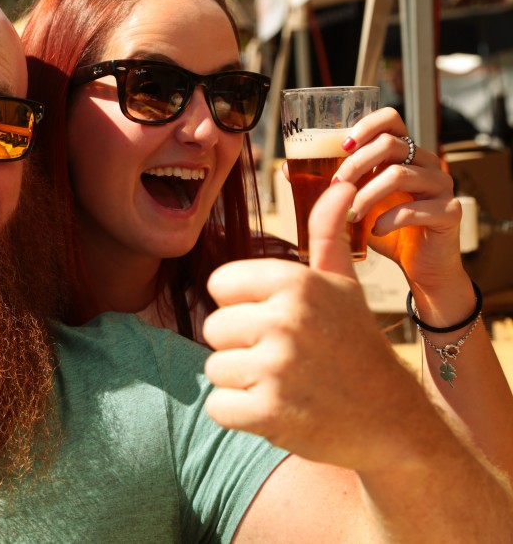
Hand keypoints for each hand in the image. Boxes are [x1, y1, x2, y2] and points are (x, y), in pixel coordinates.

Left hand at [203, 182, 423, 470]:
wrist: (392, 420)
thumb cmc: (356, 345)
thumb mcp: (343, 285)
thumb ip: (328, 234)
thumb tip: (340, 185)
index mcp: (295, 282)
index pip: (219, 285)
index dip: (241, 306)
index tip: (273, 321)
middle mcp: (285, 319)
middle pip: (213, 328)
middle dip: (240, 348)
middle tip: (284, 359)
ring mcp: (277, 367)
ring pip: (215, 368)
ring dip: (242, 383)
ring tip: (284, 383)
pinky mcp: (269, 412)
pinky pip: (218, 407)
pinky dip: (240, 415)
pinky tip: (278, 410)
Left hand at [329, 107, 465, 293]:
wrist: (420, 266)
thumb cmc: (385, 228)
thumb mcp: (353, 203)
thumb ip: (328, 184)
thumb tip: (287, 167)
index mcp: (404, 154)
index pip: (391, 119)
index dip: (366, 125)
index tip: (342, 144)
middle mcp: (426, 163)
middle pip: (391, 144)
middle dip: (355, 164)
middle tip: (335, 187)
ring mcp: (441, 185)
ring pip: (401, 174)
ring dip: (367, 194)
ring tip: (350, 214)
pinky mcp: (450, 212)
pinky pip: (416, 209)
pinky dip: (388, 220)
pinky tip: (375, 230)